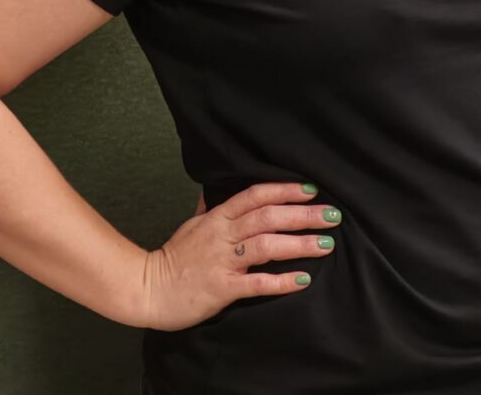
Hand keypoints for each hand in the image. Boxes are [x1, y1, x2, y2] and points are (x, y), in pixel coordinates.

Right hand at [140, 181, 339, 330]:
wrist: (148, 289)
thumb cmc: (173, 257)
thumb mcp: (191, 224)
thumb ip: (208, 207)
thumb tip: (214, 189)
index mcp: (217, 217)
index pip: (255, 195)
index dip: (285, 190)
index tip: (312, 190)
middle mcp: (222, 234)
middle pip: (268, 216)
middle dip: (303, 214)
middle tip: (332, 215)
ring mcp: (223, 261)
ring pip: (266, 245)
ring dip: (299, 243)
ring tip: (325, 244)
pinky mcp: (222, 289)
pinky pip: (256, 283)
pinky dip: (280, 281)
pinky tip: (302, 278)